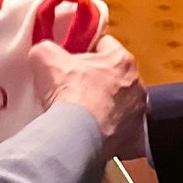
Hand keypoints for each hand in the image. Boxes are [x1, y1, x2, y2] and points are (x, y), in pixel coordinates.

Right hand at [32, 35, 147, 159]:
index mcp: (120, 60)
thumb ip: (47, 49)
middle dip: (96, 79)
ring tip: (81, 113)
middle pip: (114, 74)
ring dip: (105, 106)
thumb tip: (44, 53)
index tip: (73, 58)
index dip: (85, 49)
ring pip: (120, 103)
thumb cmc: (70, 95)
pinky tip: (92, 132)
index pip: (104, 44)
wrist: (78, 137)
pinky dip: (110, 131)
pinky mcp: (134, 137)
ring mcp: (138, 112)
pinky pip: (123, 130)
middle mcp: (136, 84)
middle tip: (73, 87)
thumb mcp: (46, 59)